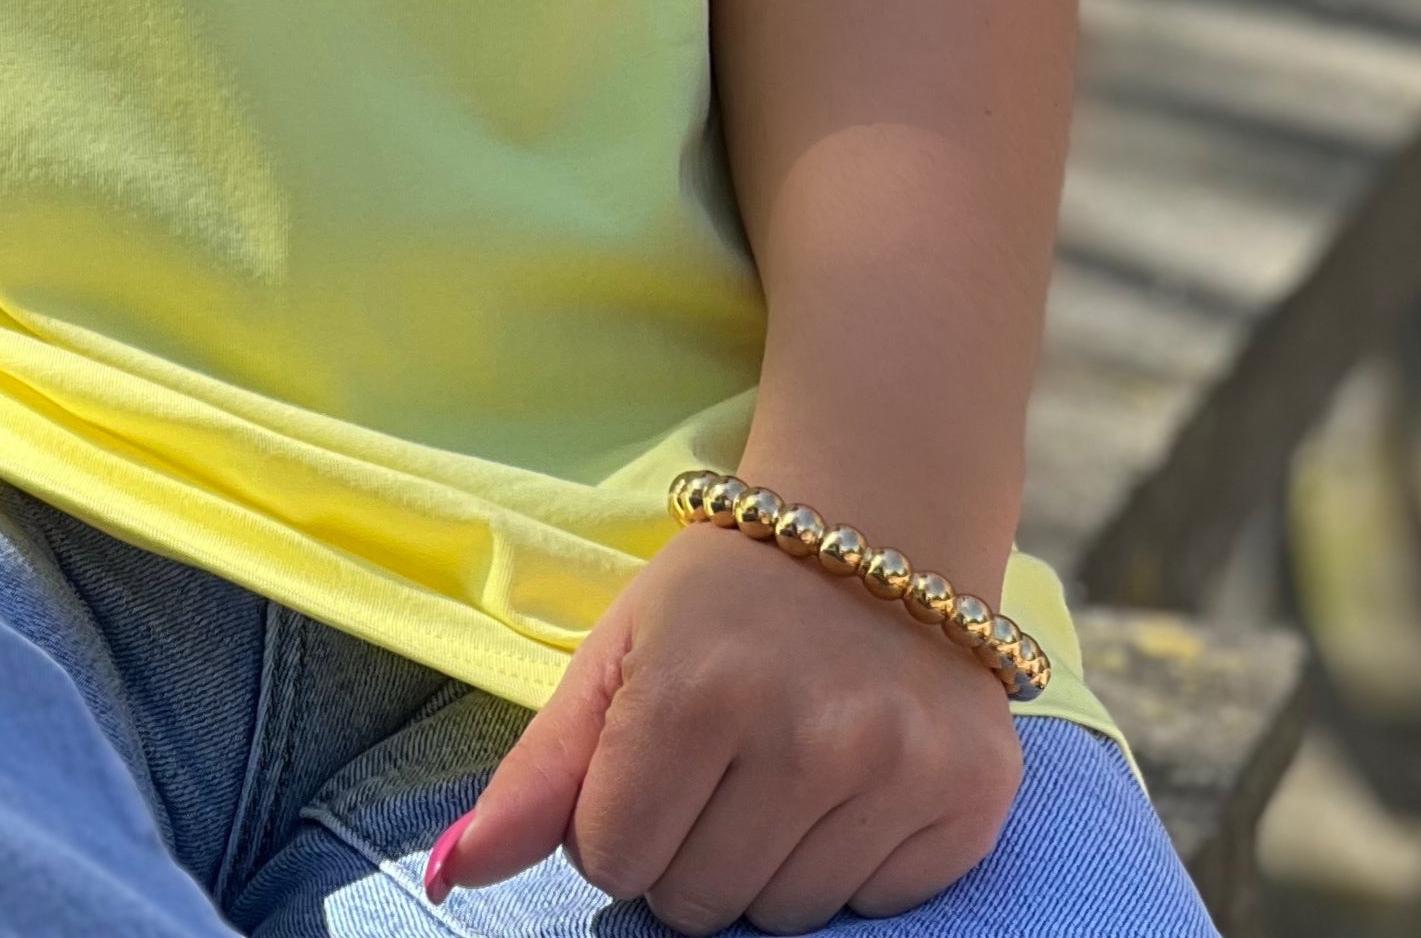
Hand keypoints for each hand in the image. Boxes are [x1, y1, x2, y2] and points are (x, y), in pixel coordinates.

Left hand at [432, 523, 1024, 931]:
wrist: (882, 521)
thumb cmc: (727, 596)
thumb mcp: (617, 653)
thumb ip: (536, 772)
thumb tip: (451, 873)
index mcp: (693, 692)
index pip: (613, 861)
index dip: (617, 823)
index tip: (651, 763)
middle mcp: (801, 737)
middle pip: (698, 904)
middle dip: (689, 852)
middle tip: (718, 767)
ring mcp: (895, 771)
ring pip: (786, 918)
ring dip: (767, 865)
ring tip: (782, 770)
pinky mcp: (969, 800)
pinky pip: (877, 909)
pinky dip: (851, 865)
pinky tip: (850, 782)